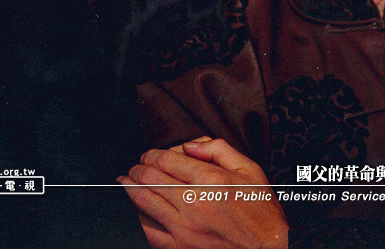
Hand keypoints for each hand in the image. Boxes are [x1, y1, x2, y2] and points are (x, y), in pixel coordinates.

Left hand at [119, 137, 287, 248]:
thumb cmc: (261, 212)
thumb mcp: (250, 169)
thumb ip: (219, 149)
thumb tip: (191, 145)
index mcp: (210, 179)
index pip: (166, 160)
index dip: (152, 154)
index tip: (149, 155)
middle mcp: (194, 201)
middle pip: (151, 178)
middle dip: (138, 169)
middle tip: (135, 167)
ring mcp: (185, 227)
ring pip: (144, 202)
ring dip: (129, 189)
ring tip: (124, 182)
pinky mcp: (181, 247)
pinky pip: (149, 231)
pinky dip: (136, 219)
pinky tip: (133, 211)